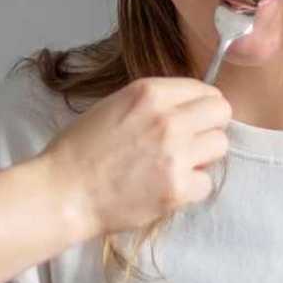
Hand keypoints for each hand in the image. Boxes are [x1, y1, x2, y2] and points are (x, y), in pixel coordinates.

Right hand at [44, 77, 230, 235]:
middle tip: (188, 145)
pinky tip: (165, 189)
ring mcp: (175, 154)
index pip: (204, 90)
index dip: (199, 107)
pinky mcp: (177, 188)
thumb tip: (185, 109)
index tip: (190, 121)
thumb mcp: (112, 107)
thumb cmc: (78, 152)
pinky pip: (206, 184)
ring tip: (174, 168)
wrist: (62, 193)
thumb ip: (151, 103)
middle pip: (221, 113)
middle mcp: (167, 119)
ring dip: (201, 158)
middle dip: (207, 128)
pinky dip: (189, 189)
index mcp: (149, 93)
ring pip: (219, 146)